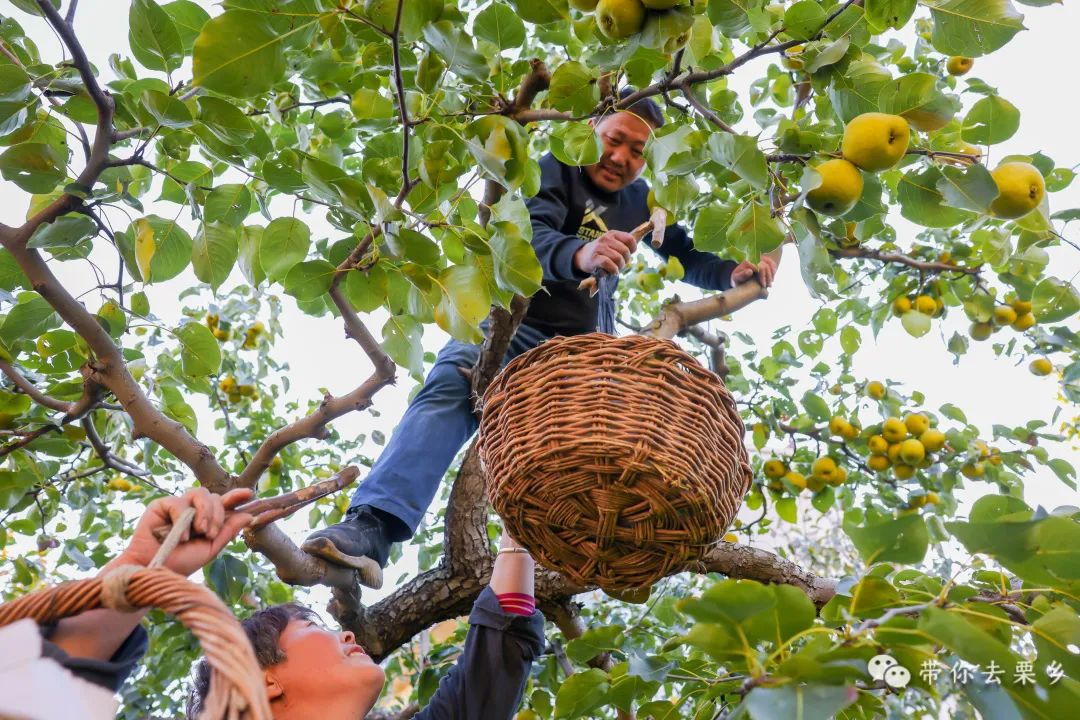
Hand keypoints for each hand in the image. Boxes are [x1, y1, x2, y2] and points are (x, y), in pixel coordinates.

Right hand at [114, 487, 252, 576]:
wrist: (154, 571)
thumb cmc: (181, 562)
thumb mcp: (210, 549)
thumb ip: (227, 531)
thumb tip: (248, 515)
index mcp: (206, 519)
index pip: (224, 503)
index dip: (236, 496)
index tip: (249, 494)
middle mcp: (194, 510)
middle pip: (214, 497)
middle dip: (217, 515)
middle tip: (209, 533)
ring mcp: (178, 506)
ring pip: (199, 493)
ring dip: (204, 512)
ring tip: (200, 531)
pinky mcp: (161, 505)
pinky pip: (179, 502)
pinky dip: (183, 518)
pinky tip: (182, 536)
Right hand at [573, 230, 637, 274]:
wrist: (582, 256)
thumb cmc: (602, 252)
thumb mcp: (612, 244)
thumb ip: (624, 245)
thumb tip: (636, 249)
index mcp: (613, 234)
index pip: (630, 239)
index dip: (633, 249)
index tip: (628, 255)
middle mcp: (606, 239)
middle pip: (625, 251)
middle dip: (626, 260)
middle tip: (621, 264)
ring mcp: (599, 248)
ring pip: (618, 258)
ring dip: (619, 266)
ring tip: (616, 268)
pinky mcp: (594, 258)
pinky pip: (608, 263)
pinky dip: (613, 270)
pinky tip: (613, 272)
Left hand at [731, 255, 777, 287]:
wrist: (739, 277)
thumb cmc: (737, 279)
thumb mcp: (736, 278)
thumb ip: (742, 275)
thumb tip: (750, 271)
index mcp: (747, 262)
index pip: (759, 267)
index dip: (762, 277)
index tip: (763, 285)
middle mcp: (753, 258)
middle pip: (765, 266)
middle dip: (768, 276)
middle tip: (769, 286)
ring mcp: (758, 258)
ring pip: (769, 264)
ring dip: (772, 274)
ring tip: (770, 283)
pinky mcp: (762, 259)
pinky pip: (771, 262)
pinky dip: (773, 269)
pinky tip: (773, 277)